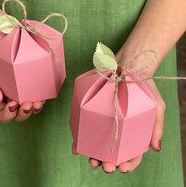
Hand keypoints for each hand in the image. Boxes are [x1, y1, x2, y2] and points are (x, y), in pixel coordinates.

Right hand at [0, 36, 44, 122]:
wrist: (0, 35)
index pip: (2, 113)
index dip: (8, 114)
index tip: (13, 104)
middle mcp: (10, 95)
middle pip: (18, 114)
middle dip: (24, 113)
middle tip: (28, 105)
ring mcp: (22, 89)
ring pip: (30, 107)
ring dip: (35, 109)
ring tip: (38, 102)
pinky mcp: (31, 81)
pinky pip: (38, 94)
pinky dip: (42, 97)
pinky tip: (43, 94)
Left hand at [86, 50, 164, 172]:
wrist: (127, 66)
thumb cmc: (144, 87)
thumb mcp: (156, 106)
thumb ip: (156, 126)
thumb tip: (156, 148)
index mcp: (133, 131)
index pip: (132, 153)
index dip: (128, 163)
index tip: (122, 168)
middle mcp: (117, 129)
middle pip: (112, 151)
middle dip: (107, 162)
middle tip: (104, 166)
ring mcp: (104, 121)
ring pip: (98, 143)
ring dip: (94, 154)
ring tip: (91, 160)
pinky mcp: (93, 113)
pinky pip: (86, 128)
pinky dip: (81, 140)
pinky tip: (77, 147)